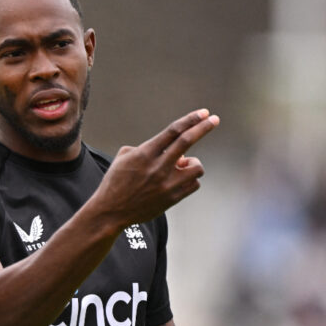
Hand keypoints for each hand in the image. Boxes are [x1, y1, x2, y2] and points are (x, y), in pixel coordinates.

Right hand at [96, 108, 217, 225]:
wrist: (111, 212)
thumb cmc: (115, 182)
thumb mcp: (123, 157)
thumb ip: (147, 147)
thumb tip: (172, 150)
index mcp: (145, 154)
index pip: (172, 131)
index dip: (190, 120)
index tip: (204, 113)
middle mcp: (158, 167)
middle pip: (187, 142)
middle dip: (204, 127)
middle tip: (215, 119)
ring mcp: (166, 184)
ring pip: (196, 166)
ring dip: (192, 163)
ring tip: (181, 167)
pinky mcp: (172, 198)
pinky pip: (194, 184)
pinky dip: (190, 180)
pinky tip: (179, 181)